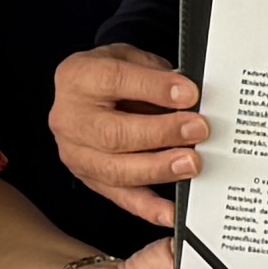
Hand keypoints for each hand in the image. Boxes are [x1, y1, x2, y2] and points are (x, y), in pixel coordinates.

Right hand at [54, 45, 209, 228]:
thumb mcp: (128, 58)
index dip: (154, 89)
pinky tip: (171, 211)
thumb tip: (187, 95)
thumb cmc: (108, 75)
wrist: (84, 94)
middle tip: (197, 130)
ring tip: (190, 163)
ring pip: (116, 170)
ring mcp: (77, 154)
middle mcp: (70, 119)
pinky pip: (121, 197)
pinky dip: (149, 207)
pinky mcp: (90, 179)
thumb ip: (154, 73)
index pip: (114, 82)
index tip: (188, 94)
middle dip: (160, 134)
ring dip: (158, 169)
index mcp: (78, 78)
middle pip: (113, 133)